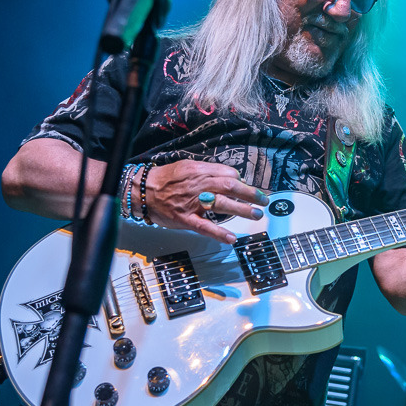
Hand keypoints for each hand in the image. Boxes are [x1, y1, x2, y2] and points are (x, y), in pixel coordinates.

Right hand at [144, 160, 269, 243]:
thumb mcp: (186, 166)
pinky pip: (204, 226)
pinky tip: (231, 238)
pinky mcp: (185, 219)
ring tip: (256, 214)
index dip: (241, 181)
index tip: (247, 187)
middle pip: (230, 186)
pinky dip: (218, 233)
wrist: (141, 190)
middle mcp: (199, 185)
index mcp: (200, 171)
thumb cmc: (164, 179)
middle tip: (264, 200)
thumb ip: (206, 171)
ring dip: (242, 209)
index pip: (228, 174)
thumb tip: (228, 176)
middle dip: (250, 193)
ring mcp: (192, 203)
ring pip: (222, 204)